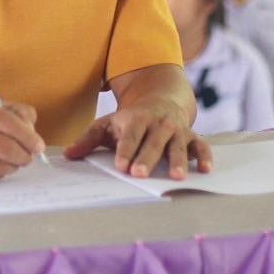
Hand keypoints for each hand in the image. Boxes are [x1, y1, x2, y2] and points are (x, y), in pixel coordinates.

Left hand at [63, 99, 212, 179]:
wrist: (162, 97)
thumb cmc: (131, 118)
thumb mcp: (109, 123)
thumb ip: (89, 139)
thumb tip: (68, 155)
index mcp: (136, 120)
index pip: (130, 136)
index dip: (125, 150)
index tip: (121, 165)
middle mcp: (158, 124)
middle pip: (152, 143)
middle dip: (147, 158)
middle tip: (140, 174)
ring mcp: (176, 130)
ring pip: (178, 145)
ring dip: (177, 160)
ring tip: (176, 176)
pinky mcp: (192, 136)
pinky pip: (201, 145)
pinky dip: (204, 156)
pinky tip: (204, 170)